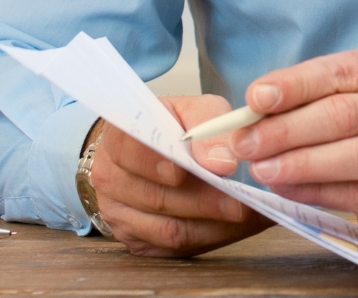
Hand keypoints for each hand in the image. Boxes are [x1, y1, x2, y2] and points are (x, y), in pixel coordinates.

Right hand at [88, 95, 268, 256]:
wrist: (154, 150)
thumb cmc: (177, 127)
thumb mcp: (194, 111)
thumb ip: (207, 128)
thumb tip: (220, 162)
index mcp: (118, 138)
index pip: (129, 151)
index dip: (158, 163)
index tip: (191, 169)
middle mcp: (110, 178)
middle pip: (156, 198)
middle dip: (205, 202)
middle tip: (243, 201)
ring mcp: (118, 214)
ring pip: (167, 229)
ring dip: (211, 225)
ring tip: (248, 214)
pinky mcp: (136, 240)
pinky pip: (173, 247)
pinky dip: (209, 238)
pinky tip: (235, 226)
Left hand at [228, 47, 357, 239]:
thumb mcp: (350, 97)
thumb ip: (305, 101)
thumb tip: (247, 115)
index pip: (338, 73)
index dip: (294, 85)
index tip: (254, 98)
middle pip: (344, 114)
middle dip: (288, 129)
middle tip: (245, 143)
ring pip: (356, 154)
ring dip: (302, 163)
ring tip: (261, 169)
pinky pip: (357, 193)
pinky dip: (316, 191)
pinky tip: (285, 189)